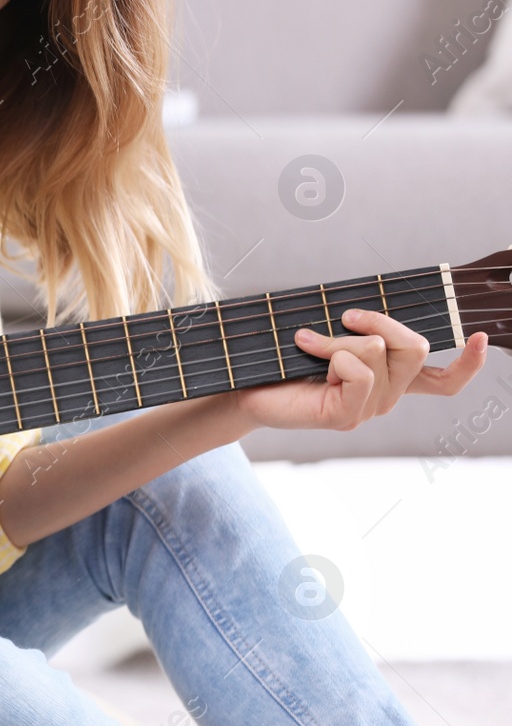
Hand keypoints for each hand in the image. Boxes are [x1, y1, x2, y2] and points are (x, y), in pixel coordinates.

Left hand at [231, 307, 488, 432]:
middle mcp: (386, 398)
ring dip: (340, 337)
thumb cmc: (284, 358)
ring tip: (308, 342)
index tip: (480, 337)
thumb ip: (361, 327)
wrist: (244, 388)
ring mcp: (367, 410)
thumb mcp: (331, 333)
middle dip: (380, 320)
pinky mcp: (344, 416)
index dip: (468, 364)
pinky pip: (358, 373)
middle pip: (416, 347)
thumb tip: (372, 309)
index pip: (443, 381)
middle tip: (343, 315)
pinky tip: (307, 354)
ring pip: (380, 353)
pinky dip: (331, 353)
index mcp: (389, 379)